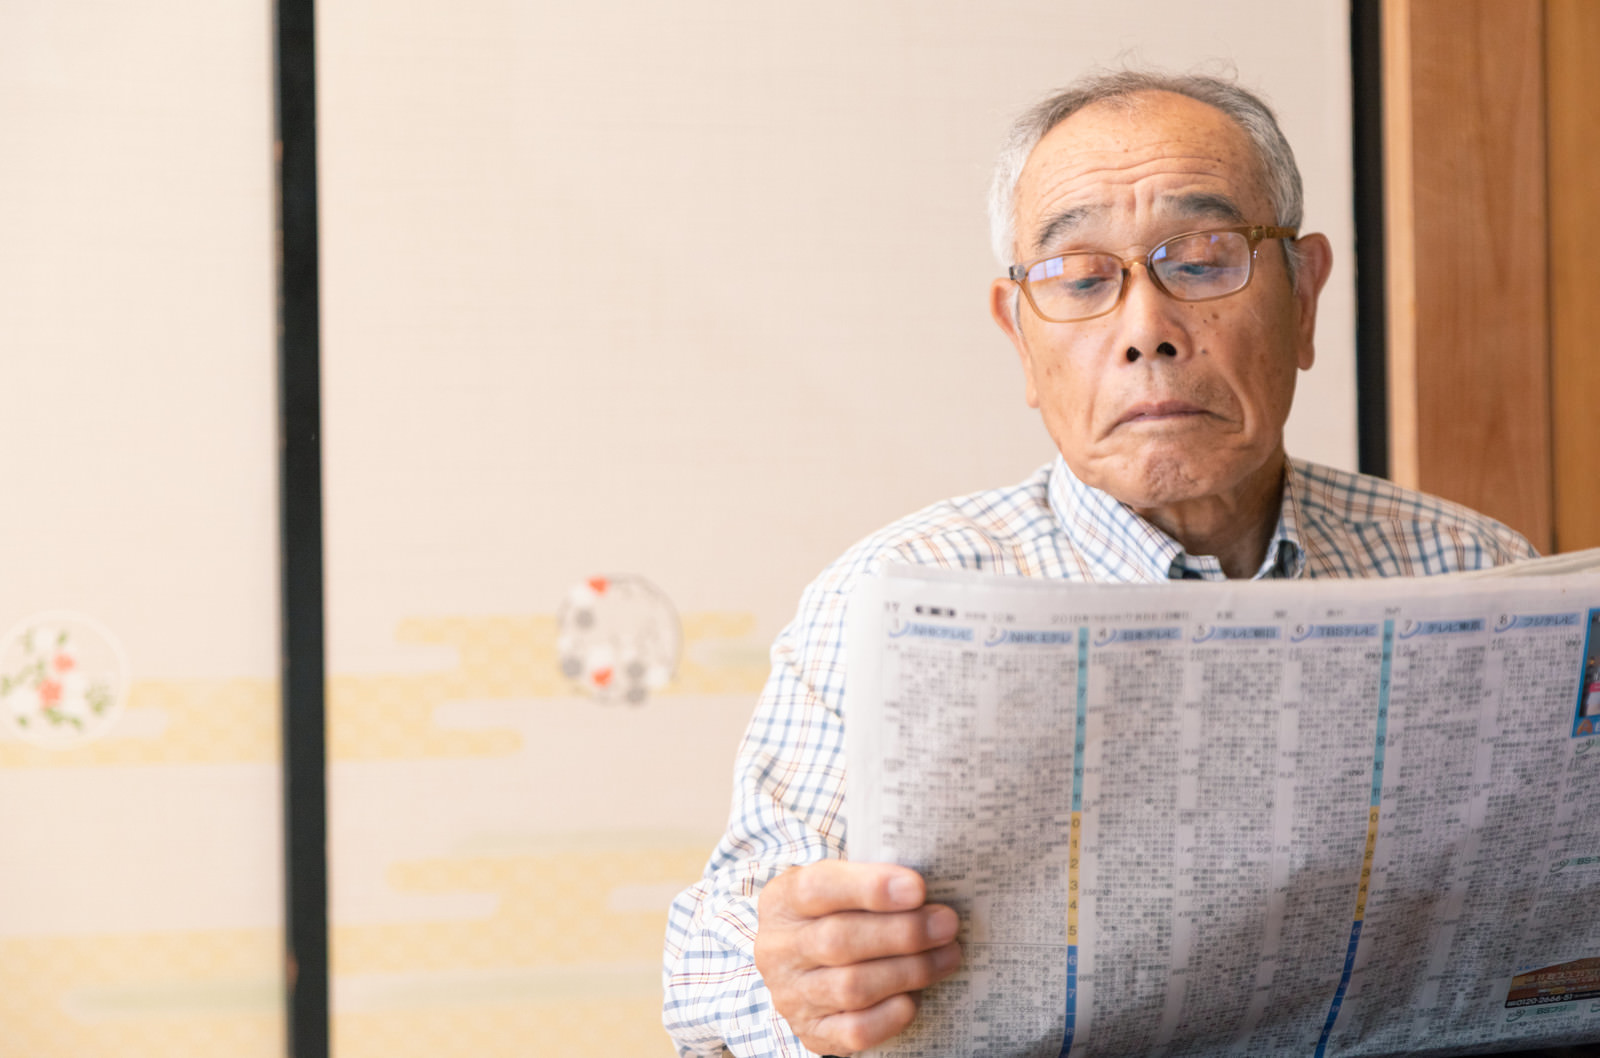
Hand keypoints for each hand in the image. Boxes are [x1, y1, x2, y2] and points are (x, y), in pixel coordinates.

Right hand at [753, 860, 961, 1054]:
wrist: (808, 967)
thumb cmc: (836, 915)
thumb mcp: (839, 887)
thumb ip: (871, 884)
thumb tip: (925, 892)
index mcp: (782, 901)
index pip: (818, 888)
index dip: (869, 888)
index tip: (917, 889)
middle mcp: (777, 949)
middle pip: (839, 941)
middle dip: (902, 933)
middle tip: (946, 925)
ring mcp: (791, 996)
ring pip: (852, 986)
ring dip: (909, 971)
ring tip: (947, 955)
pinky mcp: (812, 1032)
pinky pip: (855, 1030)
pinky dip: (891, 1014)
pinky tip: (915, 997)